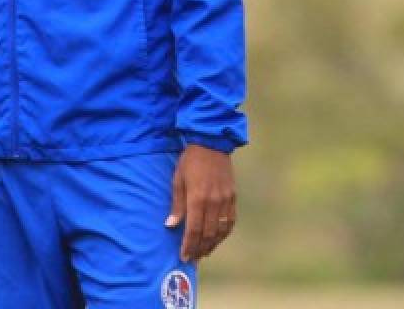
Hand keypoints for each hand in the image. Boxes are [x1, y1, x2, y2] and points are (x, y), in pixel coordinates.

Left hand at [164, 144, 235, 261]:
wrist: (211, 144)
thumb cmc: (190, 161)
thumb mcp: (178, 180)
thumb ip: (177, 204)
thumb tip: (171, 225)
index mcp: (198, 198)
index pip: (194, 229)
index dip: (189, 245)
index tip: (184, 256)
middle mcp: (214, 202)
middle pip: (208, 233)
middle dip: (199, 249)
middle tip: (192, 259)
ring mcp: (225, 200)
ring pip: (220, 230)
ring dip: (212, 244)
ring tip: (203, 253)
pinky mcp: (232, 197)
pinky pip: (230, 221)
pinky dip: (223, 233)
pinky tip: (217, 239)